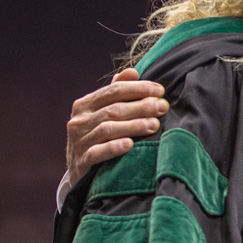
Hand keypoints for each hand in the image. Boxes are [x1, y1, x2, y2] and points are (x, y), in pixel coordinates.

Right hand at [66, 68, 168, 185]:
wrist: (79, 170)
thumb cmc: (97, 135)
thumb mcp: (103, 112)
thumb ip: (116, 91)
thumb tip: (132, 72)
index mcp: (85, 104)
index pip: (114, 90)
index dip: (138, 89)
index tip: (160, 90)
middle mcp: (79, 121)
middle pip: (114, 109)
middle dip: (141, 106)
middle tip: (163, 107)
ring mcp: (79, 141)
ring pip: (108, 129)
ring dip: (133, 126)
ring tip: (154, 125)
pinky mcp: (81, 162)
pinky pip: (97, 153)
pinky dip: (113, 148)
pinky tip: (130, 145)